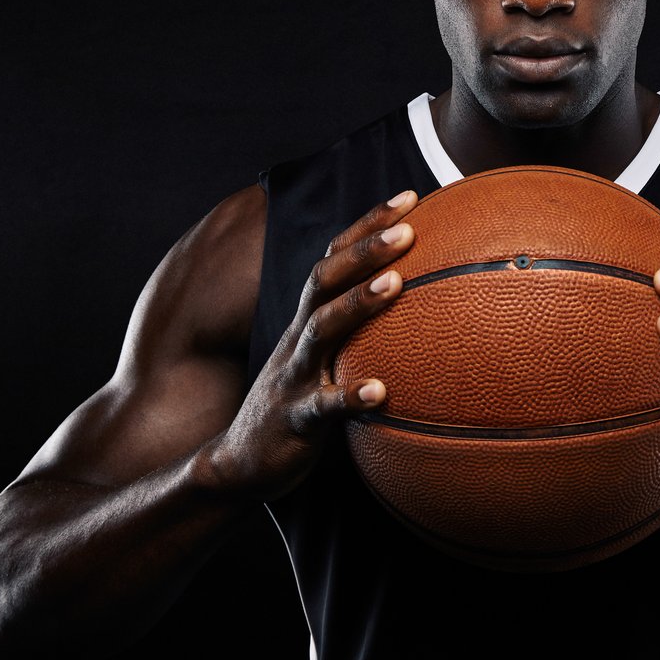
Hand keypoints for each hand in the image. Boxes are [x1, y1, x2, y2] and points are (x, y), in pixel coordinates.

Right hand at [206, 189, 417, 500]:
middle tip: (409, 228)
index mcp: (309, 320)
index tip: (411, 197)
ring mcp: (295, 376)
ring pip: (323, 331)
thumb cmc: (299, 403)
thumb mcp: (326, 359)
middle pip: (326, 280)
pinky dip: (350, 396)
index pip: (337, 259)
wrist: (241, 462)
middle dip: (366, 250)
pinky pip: (324, 407)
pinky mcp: (295, 420)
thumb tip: (418, 304)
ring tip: (394, 284)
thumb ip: (359, 331)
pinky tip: (381, 392)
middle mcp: (300, 338)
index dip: (368, 226)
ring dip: (358, 305)